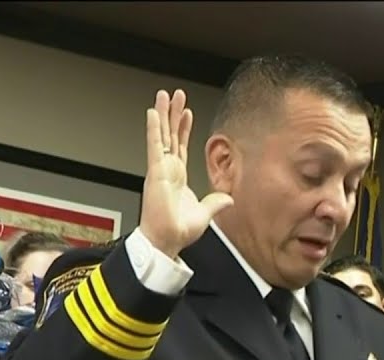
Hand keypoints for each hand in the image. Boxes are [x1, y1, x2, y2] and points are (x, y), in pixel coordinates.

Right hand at [140, 89, 233, 256]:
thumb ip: (215, 203)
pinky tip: (154, 113)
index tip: (186, 113)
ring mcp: (160, 169)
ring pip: (162, 135)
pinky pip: (155, 146)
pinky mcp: (155, 171)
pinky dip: (154, 129)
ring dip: (163, 114)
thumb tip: (228, 198)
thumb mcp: (204, 214)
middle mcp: (167, 170)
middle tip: (174, 95)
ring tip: (164, 95)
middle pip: (170, 135)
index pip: (180, 146)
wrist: (165, 241)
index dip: (183, 129)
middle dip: (173, 114)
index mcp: (177, 177)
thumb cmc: (177, 231)